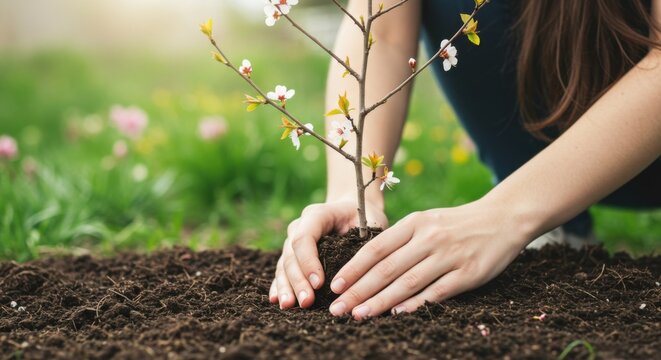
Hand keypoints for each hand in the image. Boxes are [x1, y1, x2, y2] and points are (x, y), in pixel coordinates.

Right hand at [270, 198, 387, 308]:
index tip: (319, 283)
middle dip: (298, 280)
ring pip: (284, 264)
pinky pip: (282, 271)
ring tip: (289, 305)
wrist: (351, 210)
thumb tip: (359, 270)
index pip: (304, 237)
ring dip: (286, 286)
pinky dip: (279, 285)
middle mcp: (299, 226)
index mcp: (316, 214)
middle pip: (291, 254)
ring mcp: (292, 240)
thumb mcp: (368, 221)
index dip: (308, 261)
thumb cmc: (363, 218)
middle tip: (306, 302)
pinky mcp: (292, 255)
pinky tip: (277, 300)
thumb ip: (362, 241)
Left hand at [327, 198, 531, 318]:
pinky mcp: (468, 273)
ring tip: (359, 315)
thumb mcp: (426, 221)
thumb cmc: (456, 223)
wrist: (503, 218)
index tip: (335, 286)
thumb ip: (400, 239)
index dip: (353, 269)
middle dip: (359, 290)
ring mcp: (449, 255)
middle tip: (338, 308)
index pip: (376, 248)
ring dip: (380, 301)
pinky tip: (396, 314)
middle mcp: (429, 237)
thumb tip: (366, 264)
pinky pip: (436, 292)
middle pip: (387, 268)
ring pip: (407, 282)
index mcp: (415, 222)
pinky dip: (415, 304)